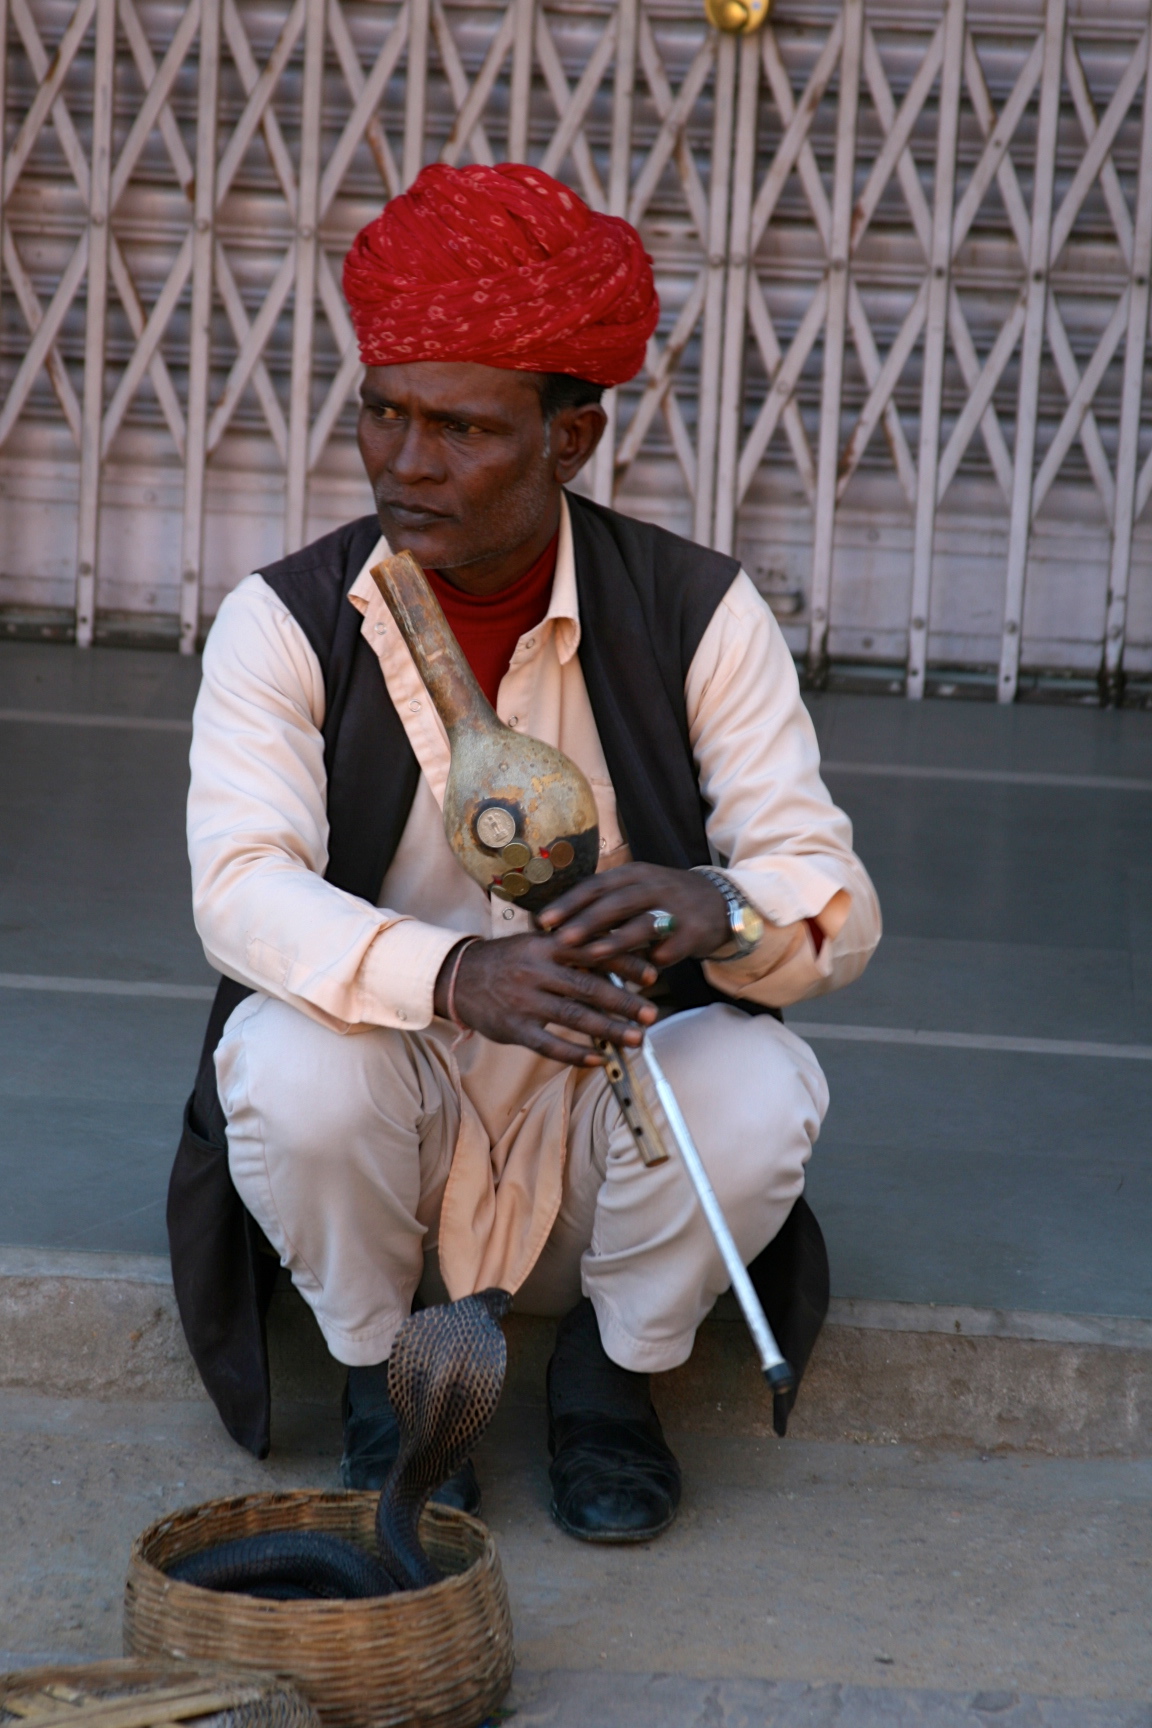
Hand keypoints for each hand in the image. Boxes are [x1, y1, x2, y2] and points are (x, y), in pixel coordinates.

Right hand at [433, 933, 657, 1065]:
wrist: (458, 976)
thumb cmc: (509, 959)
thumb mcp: (537, 943)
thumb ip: (573, 950)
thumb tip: (619, 956)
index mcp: (546, 945)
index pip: (593, 951)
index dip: (625, 963)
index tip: (653, 975)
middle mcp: (536, 971)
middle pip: (588, 987)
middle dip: (624, 1002)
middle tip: (651, 1014)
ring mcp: (524, 1000)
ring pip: (573, 1017)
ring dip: (609, 1030)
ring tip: (636, 1040)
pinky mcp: (514, 1027)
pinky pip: (549, 1044)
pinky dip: (576, 1054)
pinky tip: (598, 1060)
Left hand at [537, 863, 729, 969]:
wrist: (719, 902)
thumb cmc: (663, 900)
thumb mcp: (635, 891)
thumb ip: (603, 905)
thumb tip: (556, 927)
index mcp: (633, 874)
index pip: (595, 885)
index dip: (569, 903)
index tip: (544, 920)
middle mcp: (654, 886)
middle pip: (616, 902)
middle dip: (587, 921)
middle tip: (561, 939)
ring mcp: (676, 908)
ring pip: (642, 924)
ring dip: (616, 941)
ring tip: (593, 955)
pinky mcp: (694, 930)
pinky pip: (670, 948)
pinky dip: (654, 960)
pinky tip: (639, 977)